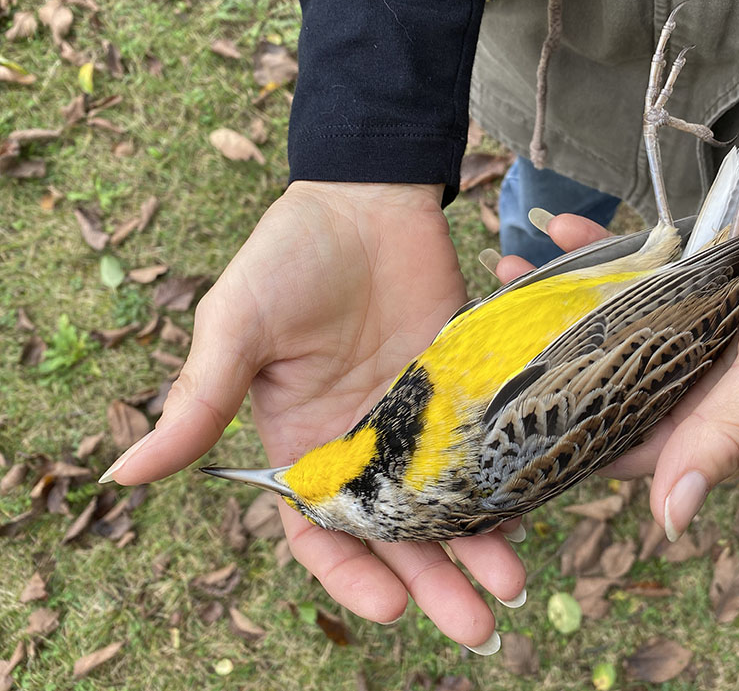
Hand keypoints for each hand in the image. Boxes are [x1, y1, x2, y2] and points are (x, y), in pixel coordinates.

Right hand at [104, 181, 525, 649]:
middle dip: (432, 582)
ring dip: (478, 547)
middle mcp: (361, 445)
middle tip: (476, 629)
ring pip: (447, 503)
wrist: (364, 199)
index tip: (390, 605)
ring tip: (513, 589)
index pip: (320, 533)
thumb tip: (121, 475)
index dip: (351, 575)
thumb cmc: (288, 257)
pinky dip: (504, 484)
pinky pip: (483, 450)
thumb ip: (197, 402)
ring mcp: (417, 421)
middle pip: (397, 534)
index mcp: (301, 445)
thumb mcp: (236, 328)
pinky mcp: (461, 391)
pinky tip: (527, 513)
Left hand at [497, 181, 738, 539]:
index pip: (621, 446)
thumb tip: (669, 521)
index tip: (505, 424)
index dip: (564, 441)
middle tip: (489, 336)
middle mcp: (688, 382)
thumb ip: (719, 439)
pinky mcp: (687, 280)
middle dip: (545, 358)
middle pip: (600, 379)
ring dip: (559, 296)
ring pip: (606, 321)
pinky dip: (599, 249)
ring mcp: (684, 329)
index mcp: (707, 424)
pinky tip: (559, 228)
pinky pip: (630, 268)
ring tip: (507, 271)